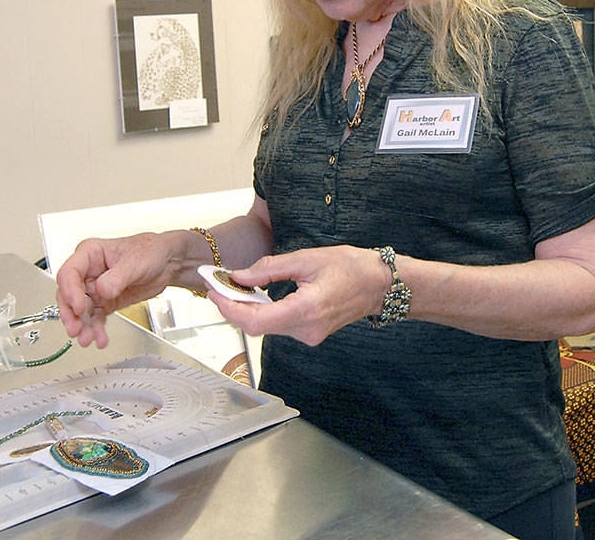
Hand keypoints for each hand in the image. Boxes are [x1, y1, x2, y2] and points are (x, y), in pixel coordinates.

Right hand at [55, 231, 185, 348]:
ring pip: (81, 311)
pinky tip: (100, 339)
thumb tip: (102, 290)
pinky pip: (96, 318)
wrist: (166, 263)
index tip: (79, 308)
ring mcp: (95, 289)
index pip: (69, 273)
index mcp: (90, 254)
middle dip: (71, 314)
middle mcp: (88, 272)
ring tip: (87, 339)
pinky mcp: (105, 302)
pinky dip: (97, 330)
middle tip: (75, 329)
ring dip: (83, 327)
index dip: (70, 292)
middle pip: (69, 295)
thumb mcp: (135, 261)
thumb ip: (117, 277)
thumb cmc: (149, 251)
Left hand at [208, 245, 389, 345]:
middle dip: (233, 307)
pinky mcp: (309, 334)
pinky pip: (277, 326)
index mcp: (307, 309)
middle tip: (218, 285)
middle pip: (256, 327)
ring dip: (246, 310)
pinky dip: (262, 312)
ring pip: (265, 328)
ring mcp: (308, 335)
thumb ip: (270, 268)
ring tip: (234, 288)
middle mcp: (306, 330)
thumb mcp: (308, 258)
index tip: (214, 292)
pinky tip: (255, 297)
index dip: (230, 308)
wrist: (380, 285)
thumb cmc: (352, 267)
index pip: (255, 320)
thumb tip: (240, 275)